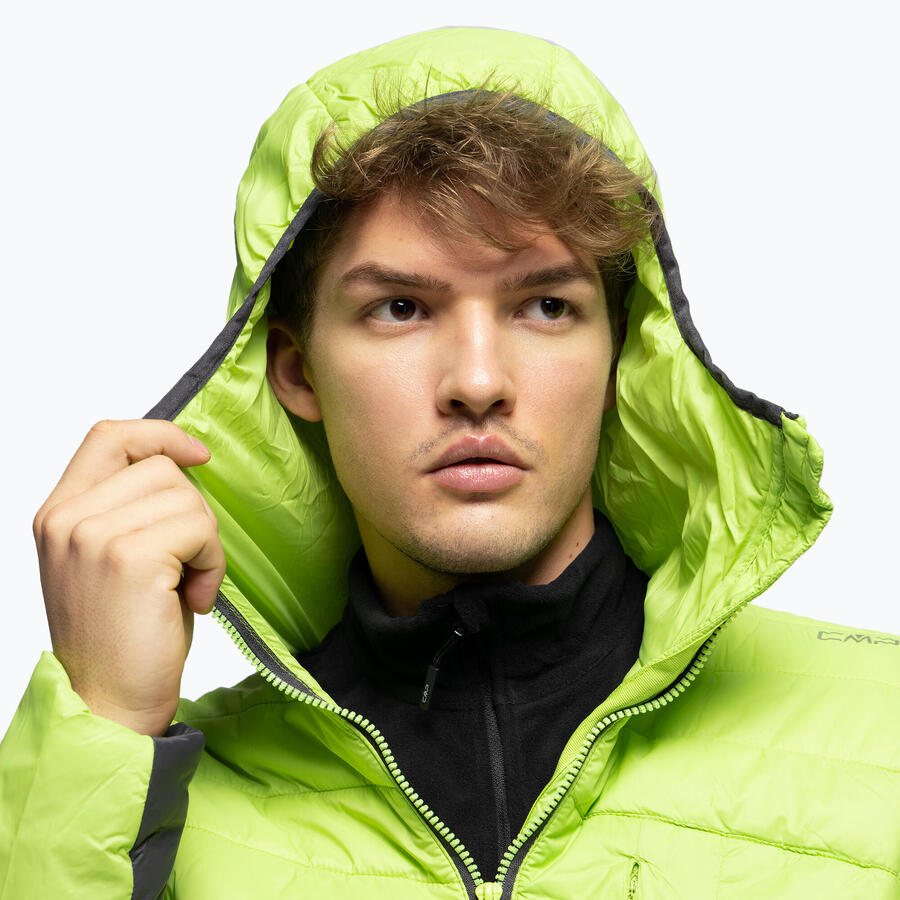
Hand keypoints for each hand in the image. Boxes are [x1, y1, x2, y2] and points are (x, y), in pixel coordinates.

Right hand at [32, 419, 224, 736]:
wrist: (109, 706)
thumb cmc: (124, 636)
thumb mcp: (114, 559)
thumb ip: (131, 509)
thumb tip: (185, 466)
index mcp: (59, 514)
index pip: (108, 436)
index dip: (160, 434)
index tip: (199, 455)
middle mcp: (67, 519)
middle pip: (161, 467)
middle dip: (192, 512)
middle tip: (187, 566)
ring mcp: (93, 536)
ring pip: (186, 496)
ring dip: (205, 542)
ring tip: (187, 587)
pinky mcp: (129, 558)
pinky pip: (200, 528)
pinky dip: (212, 562)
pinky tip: (194, 599)